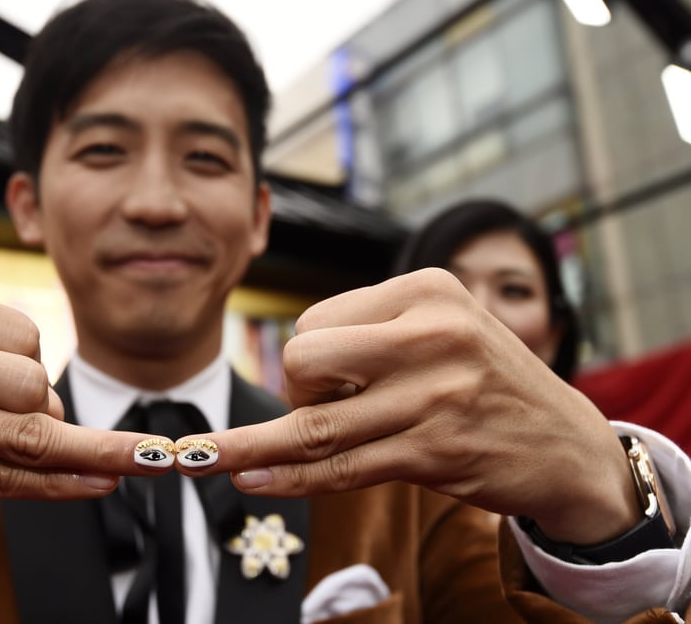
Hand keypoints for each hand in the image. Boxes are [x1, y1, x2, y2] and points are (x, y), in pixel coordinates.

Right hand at [0, 273, 154, 575]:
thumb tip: (57, 405)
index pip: (21, 331)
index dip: (31, 366)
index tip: (10, 388)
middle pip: (30, 380)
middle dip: (40, 408)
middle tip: (7, 422)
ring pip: (26, 434)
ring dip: (79, 451)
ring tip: (116, 461)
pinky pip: (4, 477)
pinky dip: (63, 483)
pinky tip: (102, 481)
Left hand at [179, 269, 640, 545]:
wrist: (567, 444)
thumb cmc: (487, 381)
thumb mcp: (445, 328)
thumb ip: (375, 335)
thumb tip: (290, 369)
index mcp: (427, 289)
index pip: (316, 320)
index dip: (305, 359)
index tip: (326, 383)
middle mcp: (432, 334)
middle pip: (305, 360)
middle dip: (293, 393)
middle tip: (324, 411)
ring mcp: (435, 396)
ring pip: (316, 424)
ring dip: (251, 446)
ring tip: (200, 458)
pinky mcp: (435, 452)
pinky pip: (342, 467)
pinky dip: (290, 477)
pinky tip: (253, 478)